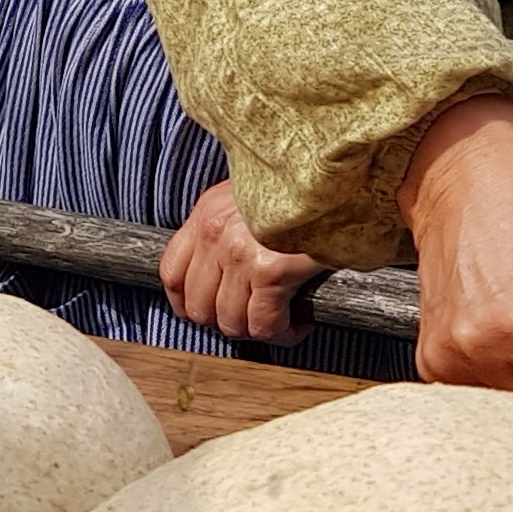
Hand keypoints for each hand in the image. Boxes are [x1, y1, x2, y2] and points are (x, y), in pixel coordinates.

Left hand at [160, 180, 324, 343]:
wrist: (339, 179)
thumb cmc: (304, 188)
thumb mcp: (251, 196)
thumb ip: (231, 227)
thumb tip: (226, 273)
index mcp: (208, 212)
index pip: (172, 274)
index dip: (188, 304)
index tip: (209, 312)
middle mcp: (215, 233)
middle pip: (199, 307)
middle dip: (229, 322)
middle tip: (257, 317)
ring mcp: (239, 253)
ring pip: (231, 322)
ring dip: (259, 329)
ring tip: (283, 319)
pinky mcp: (270, 271)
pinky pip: (265, 326)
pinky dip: (283, 332)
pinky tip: (300, 321)